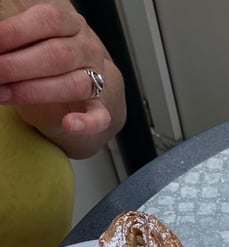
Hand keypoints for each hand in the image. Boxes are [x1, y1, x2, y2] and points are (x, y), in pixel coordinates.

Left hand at [0, 0, 125, 156]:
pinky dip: (87, 123)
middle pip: (58, 55)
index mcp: (71, 24)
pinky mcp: (99, 106)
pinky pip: (100, 117)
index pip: (48, 20)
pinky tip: (69, 124)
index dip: (17, 31)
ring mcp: (97, 78)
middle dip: (18, 66)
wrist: (75, 76)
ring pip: (75, 85)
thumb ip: (13, 34)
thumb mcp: (29, 34)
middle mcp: (88, 49)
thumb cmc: (41, 52)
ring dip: (35, 91)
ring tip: (3, 94)